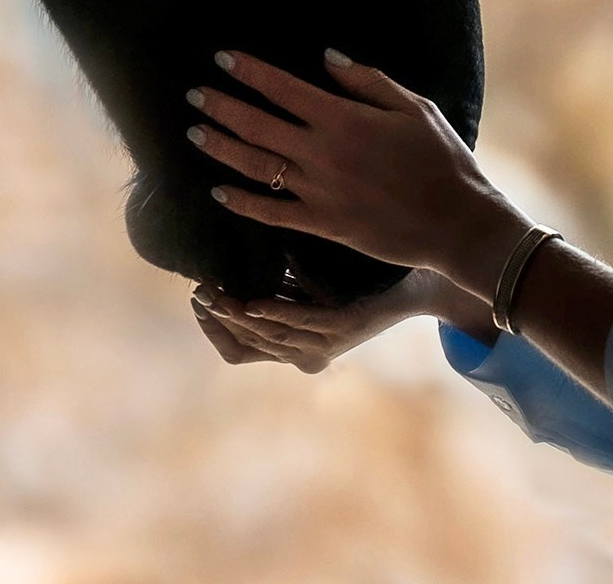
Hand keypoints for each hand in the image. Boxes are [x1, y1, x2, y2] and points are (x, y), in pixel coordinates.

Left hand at [185, 48, 529, 297]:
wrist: (455, 222)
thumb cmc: (441, 159)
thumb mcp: (413, 107)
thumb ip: (366, 81)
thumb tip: (326, 58)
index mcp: (344, 119)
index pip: (283, 89)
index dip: (250, 72)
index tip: (222, 58)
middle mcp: (323, 153)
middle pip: (259, 126)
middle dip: (222, 107)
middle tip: (195, 95)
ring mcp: (319, 191)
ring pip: (257, 166)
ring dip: (222, 148)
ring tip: (195, 134)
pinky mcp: (323, 224)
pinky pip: (272, 213)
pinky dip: (242, 203)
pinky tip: (218, 192)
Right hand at [188, 269, 444, 373]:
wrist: (415, 283)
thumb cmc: (360, 279)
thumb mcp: (306, 283)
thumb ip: (273, 280)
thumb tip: (229, 256)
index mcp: (294, 347)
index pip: (236, 352)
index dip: (213, 330)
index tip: (197, 299)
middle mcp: (306, 354)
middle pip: (247, 346)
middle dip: (218, 320)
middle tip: (199, 292)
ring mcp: (327, 343)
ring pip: (269, 338)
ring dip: (237, 318)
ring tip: (215, 294)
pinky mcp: (345, 326)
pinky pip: (302, 324)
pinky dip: (274, 315)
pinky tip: (252, 302)